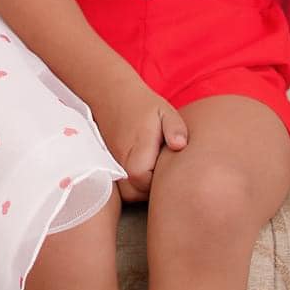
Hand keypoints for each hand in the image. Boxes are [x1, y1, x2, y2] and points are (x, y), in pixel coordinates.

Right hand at [95, 77, 188, 201]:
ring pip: (129, 192)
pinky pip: (122, 184)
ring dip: (142, 185)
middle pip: (139, 195)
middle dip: (153, 187)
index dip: (165, 181)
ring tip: (155, 165)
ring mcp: (112, 168)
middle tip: (165, 166)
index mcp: (136, 160)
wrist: (112, 94)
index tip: (172, 164)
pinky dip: (132, 180)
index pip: (152, 189)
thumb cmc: (142, 105)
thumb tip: (180, 145)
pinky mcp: (109, 165)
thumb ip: (175, 129)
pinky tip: (144, 164)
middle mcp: (120, 169)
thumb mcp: (164, 112)